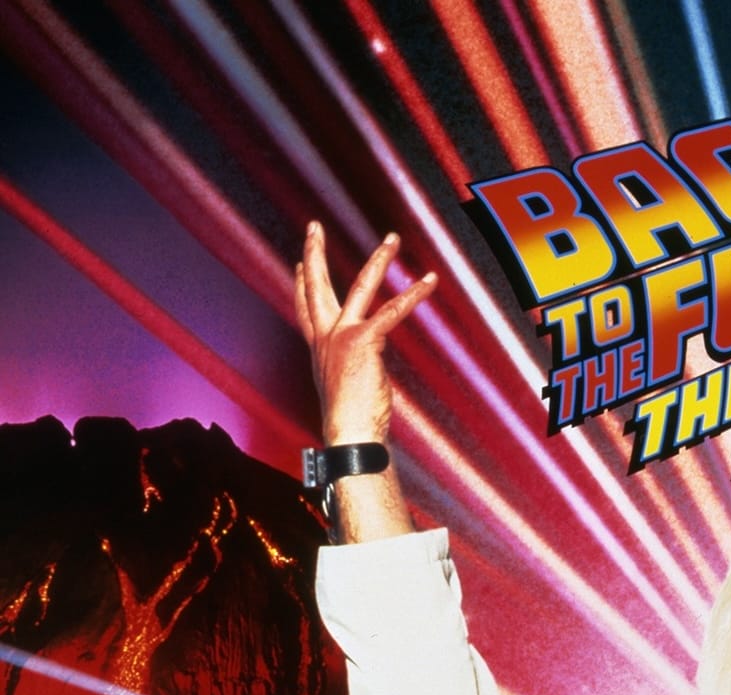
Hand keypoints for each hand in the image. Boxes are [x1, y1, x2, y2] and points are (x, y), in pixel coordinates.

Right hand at [294, 222, 436, 445]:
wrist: (349, 431)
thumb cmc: (350, 417)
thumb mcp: (342, 384)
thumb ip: (348, 364)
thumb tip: (358, 360)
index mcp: (318, 346)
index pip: (305, 307)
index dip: (301, 283)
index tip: (299, 262)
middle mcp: (325, 336)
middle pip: (316, 286)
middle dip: (314, 252)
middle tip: (314, 225)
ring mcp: (342, 336)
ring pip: (359, 286)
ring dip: (379, 259)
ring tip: (392, 238)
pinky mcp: (364, 340)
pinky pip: (392, 310)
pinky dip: (414, 294)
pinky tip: (429, 280)